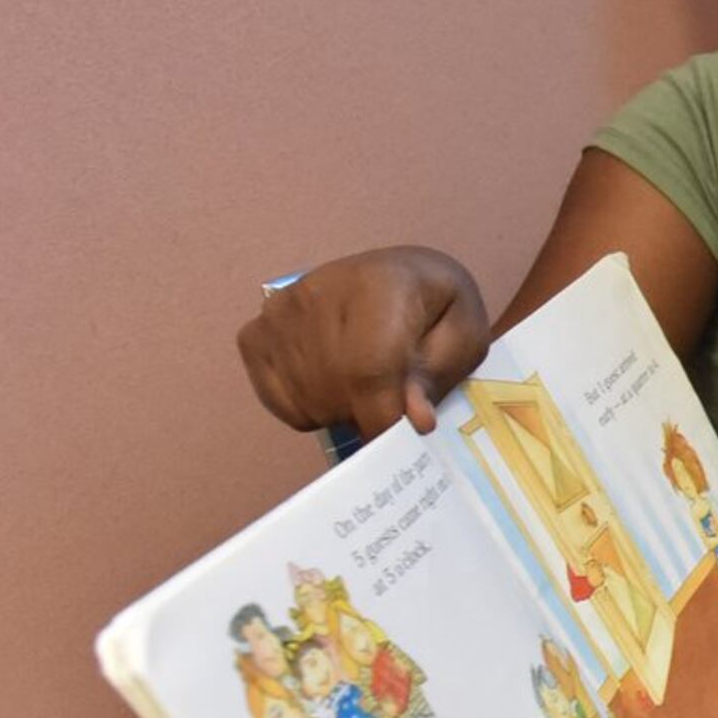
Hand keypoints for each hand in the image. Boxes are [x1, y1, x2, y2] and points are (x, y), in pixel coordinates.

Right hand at [236, 246, 493, 437]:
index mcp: (377, 284)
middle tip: (395, 398)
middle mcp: (315, 292)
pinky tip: (335, 379)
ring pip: (308, 402)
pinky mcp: (254, 335)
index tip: (403, 440)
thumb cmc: (437, 307)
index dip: (385, 416)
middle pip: (335, 390)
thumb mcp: (463, 337)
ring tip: (368, 380)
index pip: (368, 368)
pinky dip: (312, 409)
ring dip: (345, 412)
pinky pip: (281, 404)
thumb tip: (412, 420)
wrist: (398, 277)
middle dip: (371, 414)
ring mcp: (277, 314)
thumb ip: (437, 375)